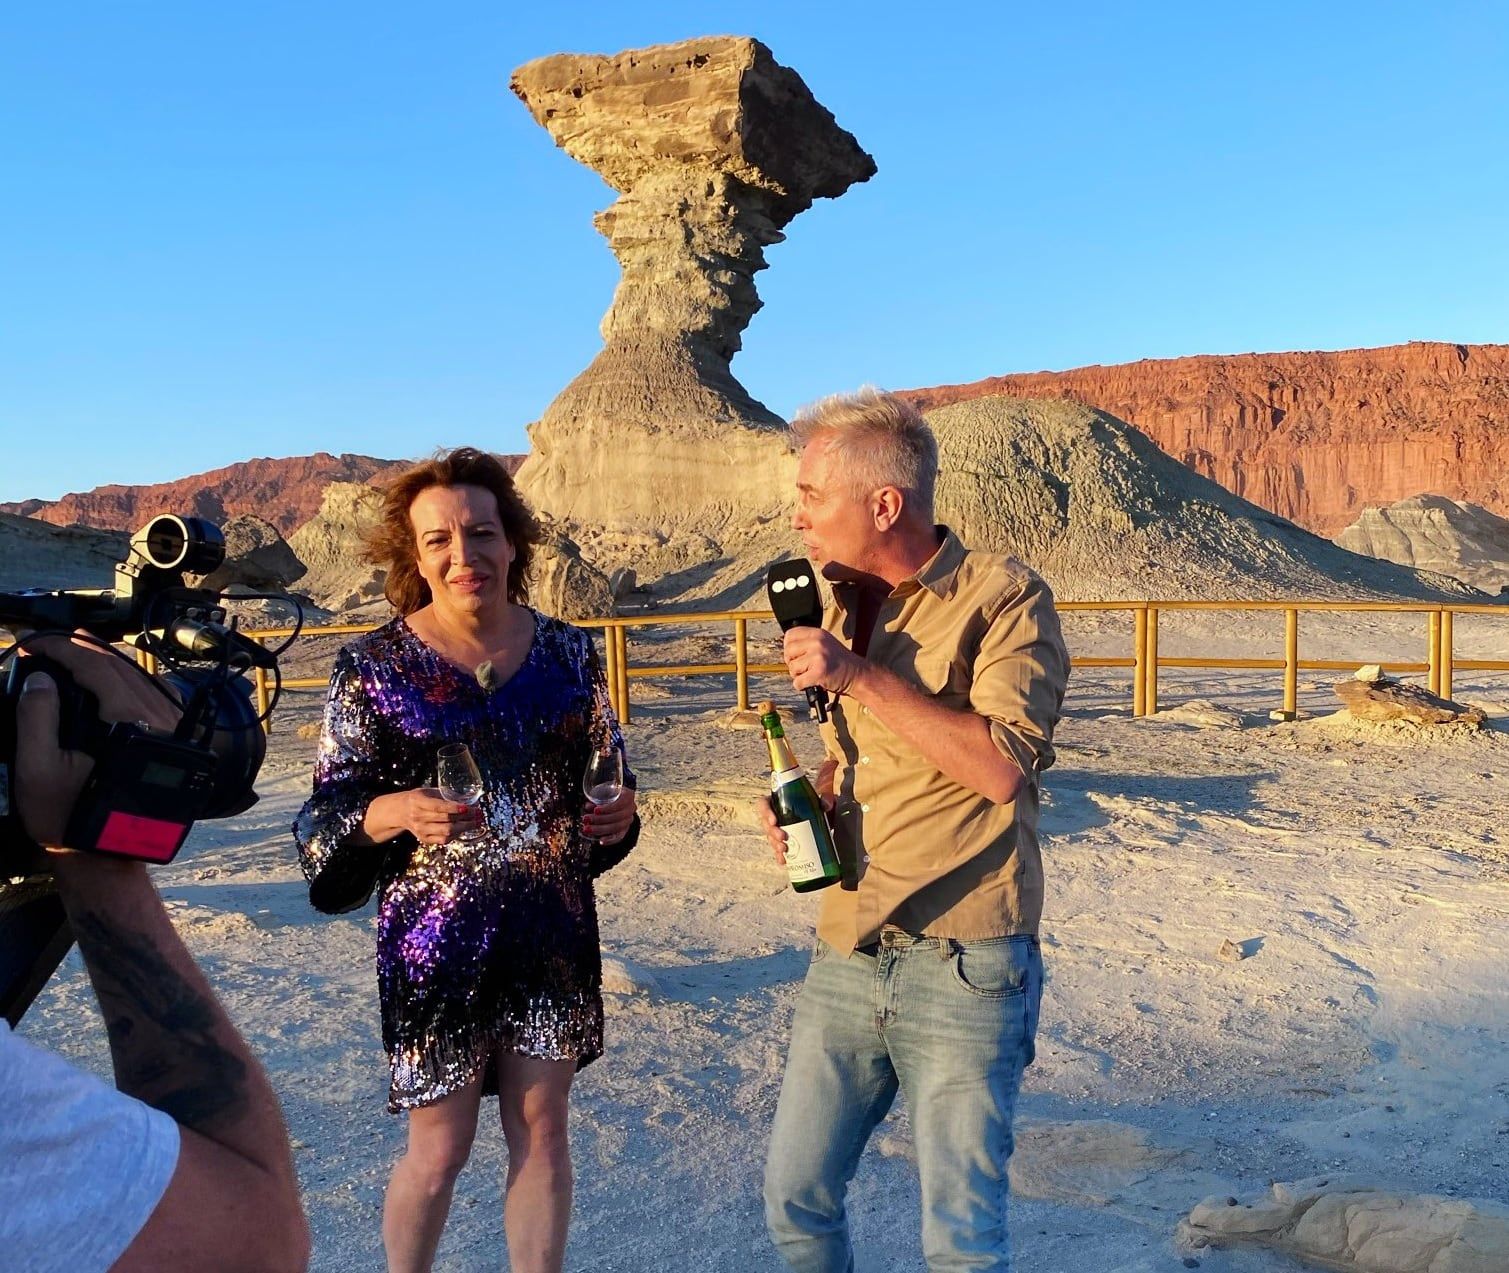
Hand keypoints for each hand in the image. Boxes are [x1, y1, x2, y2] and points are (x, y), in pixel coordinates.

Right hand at [13, 633, 183, 850]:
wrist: (107, 855)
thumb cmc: (69, 817)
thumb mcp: (38, 768)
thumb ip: (37, 717)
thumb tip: (43, 677)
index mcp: (131, 720)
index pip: (96, 665)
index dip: (60, 648)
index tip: (33, 644)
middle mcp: (160, 718)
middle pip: (119, 665)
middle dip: (80, 649)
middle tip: (48, 644)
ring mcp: (171, 727)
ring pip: (137, 677)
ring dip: (103, 661)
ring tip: (71, 653)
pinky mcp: (172, 737)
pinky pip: (150, 694)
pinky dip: (125, 679)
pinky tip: (105, 678)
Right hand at [367, 788, 481, 845]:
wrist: (400, 811)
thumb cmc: (418, 798)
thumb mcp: (428, 791)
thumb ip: (445, 795)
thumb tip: (470, 798)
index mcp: (418, 801)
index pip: (438, 807)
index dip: (454, 808)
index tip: (468, 808)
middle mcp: (418, 817)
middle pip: (445, 820)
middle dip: (465, 818)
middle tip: (478, 814)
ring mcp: (421, 830)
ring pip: (446, 832)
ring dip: (464, 828)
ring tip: (476, 822)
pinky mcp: (424, 839)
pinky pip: (444, 840)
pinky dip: (456, 835)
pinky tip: (464, 829)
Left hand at [583, 786, 636, 844]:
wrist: (615, 799)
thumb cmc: (607, 793)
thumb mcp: (602, 791)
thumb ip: (596, 798)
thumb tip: (588, 806)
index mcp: (628, 796)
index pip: (620, 804)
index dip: (607, 808)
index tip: (595, 810)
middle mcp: (631, 808)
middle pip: (617, 817)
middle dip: (599, 819)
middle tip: (585, 819)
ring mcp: (629, 820)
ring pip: (616, 827)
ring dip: (600, 829)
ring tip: (586, 829)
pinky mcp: (625, 829)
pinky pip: (619, 837)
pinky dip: (610, 840)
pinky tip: (601, 841)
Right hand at [754, 758, 835, 865]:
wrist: (823, 815)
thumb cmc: (819, 803)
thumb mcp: (823, 798)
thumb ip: (826, 798)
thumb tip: (826, 805)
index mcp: (779, 801)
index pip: (764, 804)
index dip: (765, 812)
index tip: (774, 821)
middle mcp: (776, 815)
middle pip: (766, 824)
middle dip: (772, 833)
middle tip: (783, 838)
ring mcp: (779, 829)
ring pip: (771, 838)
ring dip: (775, 845)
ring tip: (784, 850)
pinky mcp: (785, 841)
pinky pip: (778, 849)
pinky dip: (780, 856)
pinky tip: (784, 861)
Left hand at [783, 628, 864, 697]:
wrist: (858, 675)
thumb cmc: (841, 662)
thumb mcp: (826, 643)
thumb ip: (808, 642)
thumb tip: (787, 648)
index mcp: (818, 634)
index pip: (790, 635)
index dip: (789, 647)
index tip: (795, 654)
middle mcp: (817, 643)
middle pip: (788, 652)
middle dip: (792, 662)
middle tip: (803, 667)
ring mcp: (818, 657)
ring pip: (792, 668)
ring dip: (799, 675)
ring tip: (812, 674)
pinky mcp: (819, 673)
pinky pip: (798, 682)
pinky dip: (802, 686)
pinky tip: (813, 682)